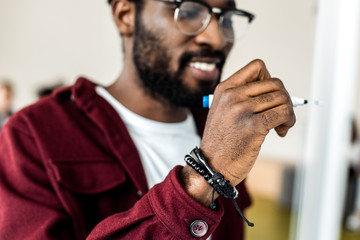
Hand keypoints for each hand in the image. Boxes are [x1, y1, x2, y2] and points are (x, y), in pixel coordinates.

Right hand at [199, 59, 295, 185]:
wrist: (211, 166)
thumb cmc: (221, 141)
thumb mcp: (223, 111)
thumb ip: (242, 97)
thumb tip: (277, 92)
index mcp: (224, 89)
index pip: (257, 66)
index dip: (269, 79)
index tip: (269, 96)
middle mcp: (232, 96)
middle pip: (275, 83)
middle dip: (284, 98)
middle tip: (280, 114)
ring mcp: (242, 110)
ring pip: (282, 98)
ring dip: (288, 112)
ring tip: (281, 125)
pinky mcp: (254, 126)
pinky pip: (284, 113)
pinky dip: (288, 121)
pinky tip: (280, 131)